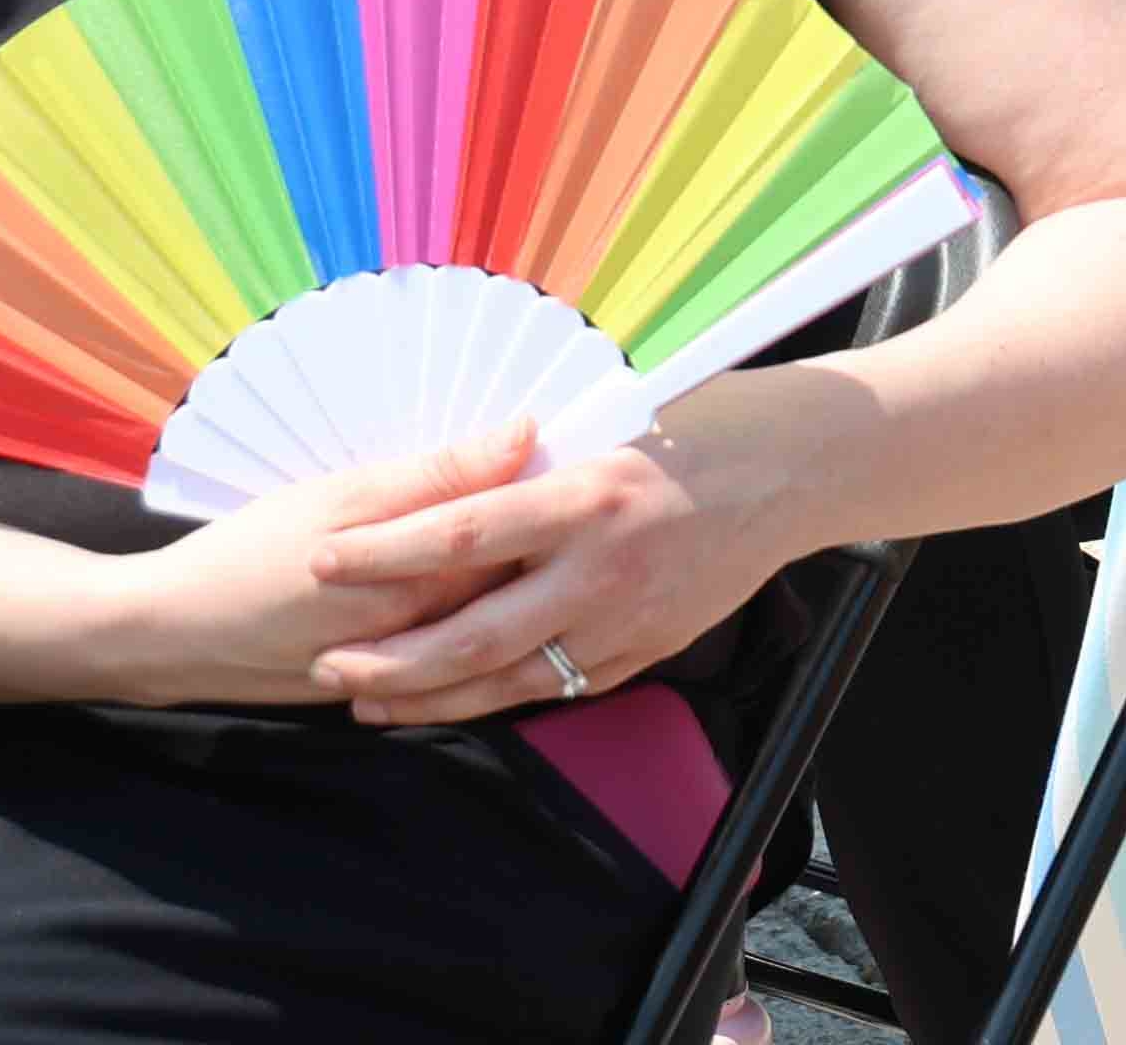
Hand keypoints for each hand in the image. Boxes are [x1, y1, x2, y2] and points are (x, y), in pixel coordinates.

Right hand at [98, 425, 542, 709]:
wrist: (172, 637)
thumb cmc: (252, 552)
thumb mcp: (341, 496)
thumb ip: (439, 473)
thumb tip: (528, 431)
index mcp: (429, 578)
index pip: (528, 533)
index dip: (560, 488)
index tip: (587, 446)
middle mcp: (435, 632)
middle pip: (520, 578)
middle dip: (551, 536)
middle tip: (576, 481)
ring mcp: (414, 665)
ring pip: (490, 613)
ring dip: (521, 573)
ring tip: (543, 527)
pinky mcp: (390, 682)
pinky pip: (452, 643)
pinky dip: (474, 607)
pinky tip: (484, 574)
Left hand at [303, 423, 800, 729]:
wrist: (802, 470)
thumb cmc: (705, 425)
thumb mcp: (616, 422)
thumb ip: (535, 461)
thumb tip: (456, 471)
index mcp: (587, 497)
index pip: (461, 534)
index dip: (384, 552)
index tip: (323, 558)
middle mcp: (602, 569)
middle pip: (471, 633)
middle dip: (389, 658)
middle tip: (325, 664)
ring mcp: (627, 620)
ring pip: (508, 679)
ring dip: (430, 697)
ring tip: (366, 702)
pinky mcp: (647, 651)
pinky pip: (558, 686)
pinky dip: (497, 697)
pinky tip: (454, 701)